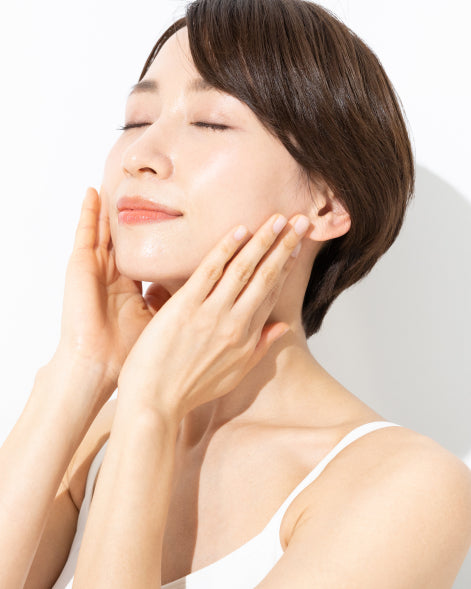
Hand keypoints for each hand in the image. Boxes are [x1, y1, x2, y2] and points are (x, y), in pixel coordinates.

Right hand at [54, 187, 170, 398]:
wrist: (98, 364)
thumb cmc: (129, 351)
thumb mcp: (160, 321)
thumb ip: (176, 302)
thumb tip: (201, 291)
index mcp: (130, 288)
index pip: (148, 254)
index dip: (160, 237)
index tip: (178, 218)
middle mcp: (113, 275)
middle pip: (128, 238)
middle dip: (138, 215)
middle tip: (153, 190)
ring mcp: (95, 269)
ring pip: (107, 230)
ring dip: (113, 207)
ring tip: (120, 179)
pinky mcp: (79, 266)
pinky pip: (84, 233)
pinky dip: (87, 212)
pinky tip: (92, 193)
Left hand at [117, 212, 310, 422]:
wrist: (155, 403)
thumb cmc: (189, 390)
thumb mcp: (234, 374)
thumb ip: (260, 347)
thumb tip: (282, 326)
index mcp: (247, 338)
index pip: (272, 293)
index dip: (286, 267)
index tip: (297, 245)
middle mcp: (235, 324)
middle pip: (266, 278)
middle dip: (285, 247)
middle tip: (300, 221)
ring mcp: (211, 314)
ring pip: (243, 270)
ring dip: (263, 242)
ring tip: (277, 219)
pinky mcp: (185, 308)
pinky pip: (210, 271)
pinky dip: (226, 249)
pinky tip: (239, 231)